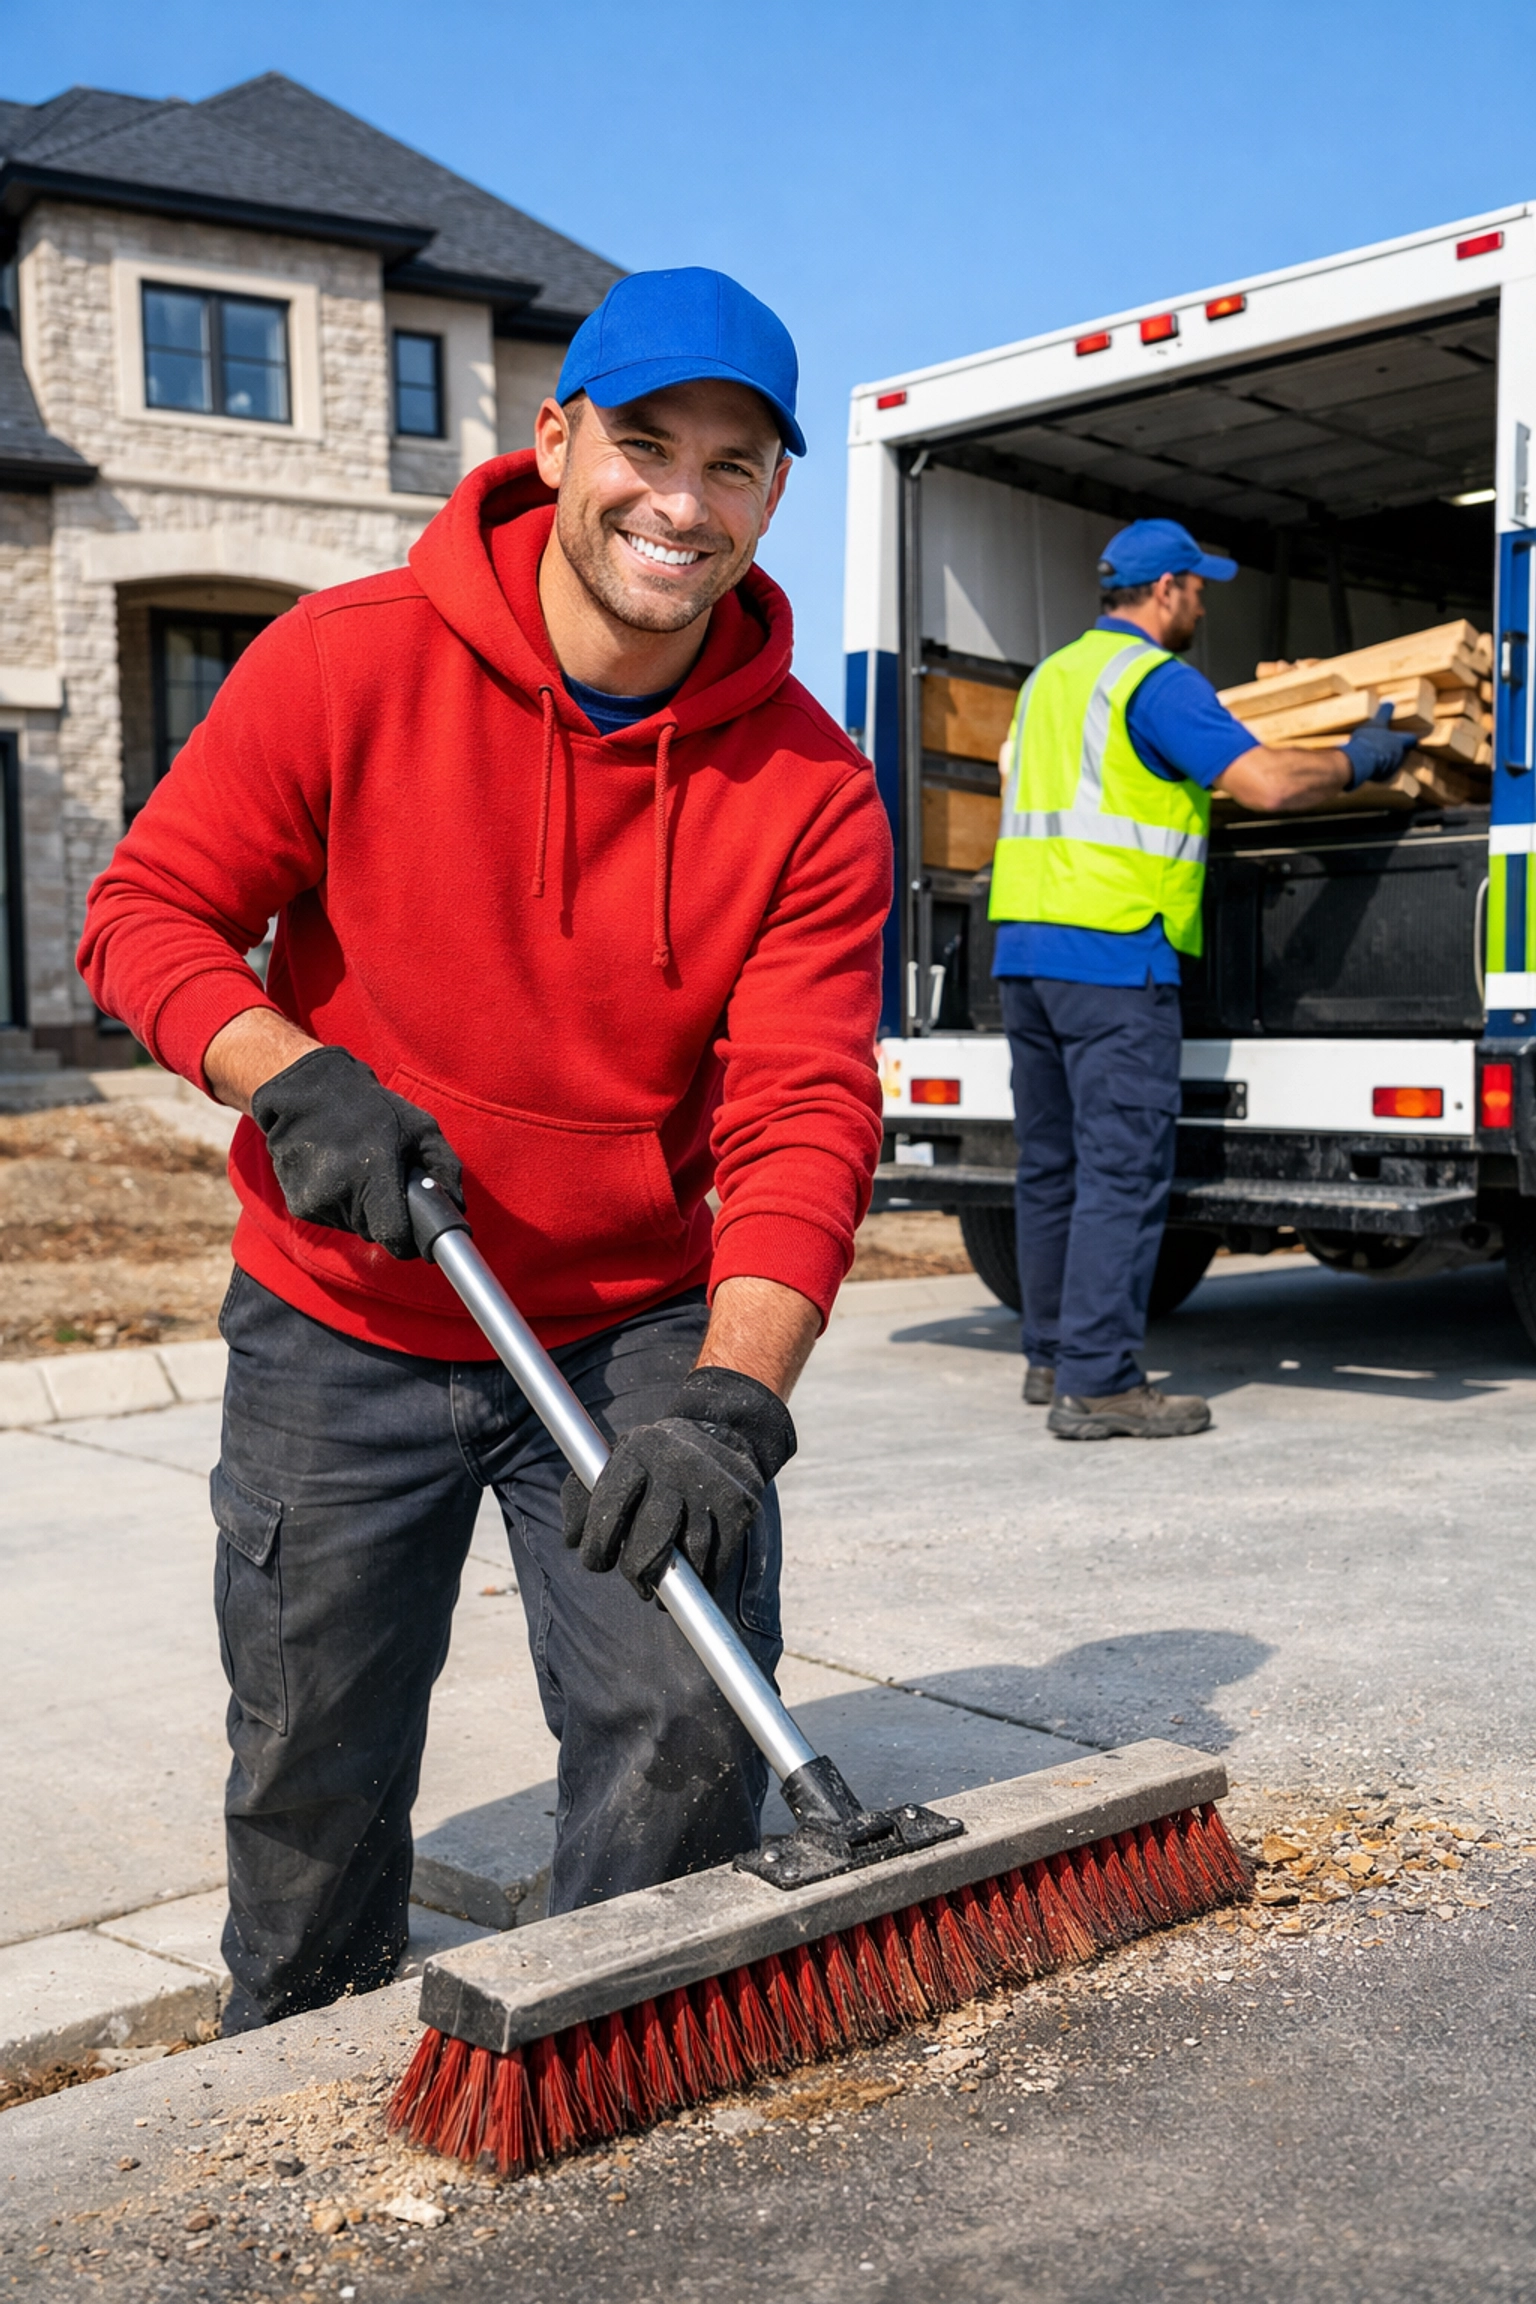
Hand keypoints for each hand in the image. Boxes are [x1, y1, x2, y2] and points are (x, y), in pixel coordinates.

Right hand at [251, 1044, 461, 1259]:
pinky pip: (329, 1218)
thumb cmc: (373, 1110)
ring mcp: (315, 1199)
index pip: (394, 1237)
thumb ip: (445, 1168)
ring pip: (351, 1227)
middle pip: (374, 1232)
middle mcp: (341, 1191)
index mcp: (375, 1173)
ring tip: (358, 1171)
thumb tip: (458, 1208)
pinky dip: (338, 1205)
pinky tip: (336, 1173)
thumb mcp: (420, 1128)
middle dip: (385, 1217)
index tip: (413, 1231)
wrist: (309, 1092)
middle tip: (384, 1183)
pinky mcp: (296, 1203)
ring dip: (360, 1210)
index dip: (408, 1239)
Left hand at [562, 1365, 796, 1598]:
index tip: (596, 1561)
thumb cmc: (651, 1461)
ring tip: (658, 1583)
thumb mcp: (614, 1461)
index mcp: (638, 1449)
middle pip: (650, 1542)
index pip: (609, 1508)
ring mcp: (714, 1484)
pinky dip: (702, 1579)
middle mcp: (677, 1464)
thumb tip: (572, 1540)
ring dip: (671, 1581)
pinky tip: (691, 1577)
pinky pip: (718, 1561)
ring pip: (688, 1556)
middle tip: (634, 1580)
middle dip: (635, 1572)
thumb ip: (581, 1497)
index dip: (597, 1546)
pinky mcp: (742, 1506)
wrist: (723, 1432)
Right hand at [1343, 703, 1419, 787]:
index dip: (1410, 738)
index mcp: (1399, 742)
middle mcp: (1399, 756)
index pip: (1411, 740)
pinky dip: (1377, 770)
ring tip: (1374, 756)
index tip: (1411, 738)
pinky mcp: (1381, 778)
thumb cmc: (1370, 739)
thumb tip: (1389, 701)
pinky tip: (1367, 765)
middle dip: (1396, 750)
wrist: (1359, 761)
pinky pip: (1381, 774)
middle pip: (1402, 753)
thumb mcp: (1376, 722)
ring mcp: (1391, 768)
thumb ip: (1384, 713)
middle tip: (1387, 746)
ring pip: (1392, 764)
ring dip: (1386, 760)